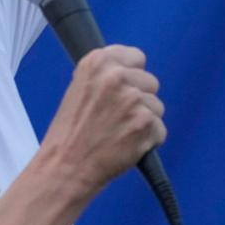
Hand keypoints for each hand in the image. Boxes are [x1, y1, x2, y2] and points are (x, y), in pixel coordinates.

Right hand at [34, 45, 164, 199]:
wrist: (65, 168)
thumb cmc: (69, 134)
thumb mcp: (79, 89)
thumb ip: (106, 76)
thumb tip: (131, 72)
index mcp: (97, 62)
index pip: (136, 57)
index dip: (131, 76)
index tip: (122, 90)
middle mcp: (116, 76)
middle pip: (150, 82)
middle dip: (139, 100)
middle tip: (116, 118)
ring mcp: (133, 99)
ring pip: (157, 106)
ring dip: (143, 121)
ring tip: (118, 133)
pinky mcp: (146, 123)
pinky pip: (160, 129)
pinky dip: (148, 141)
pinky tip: (126, 146)